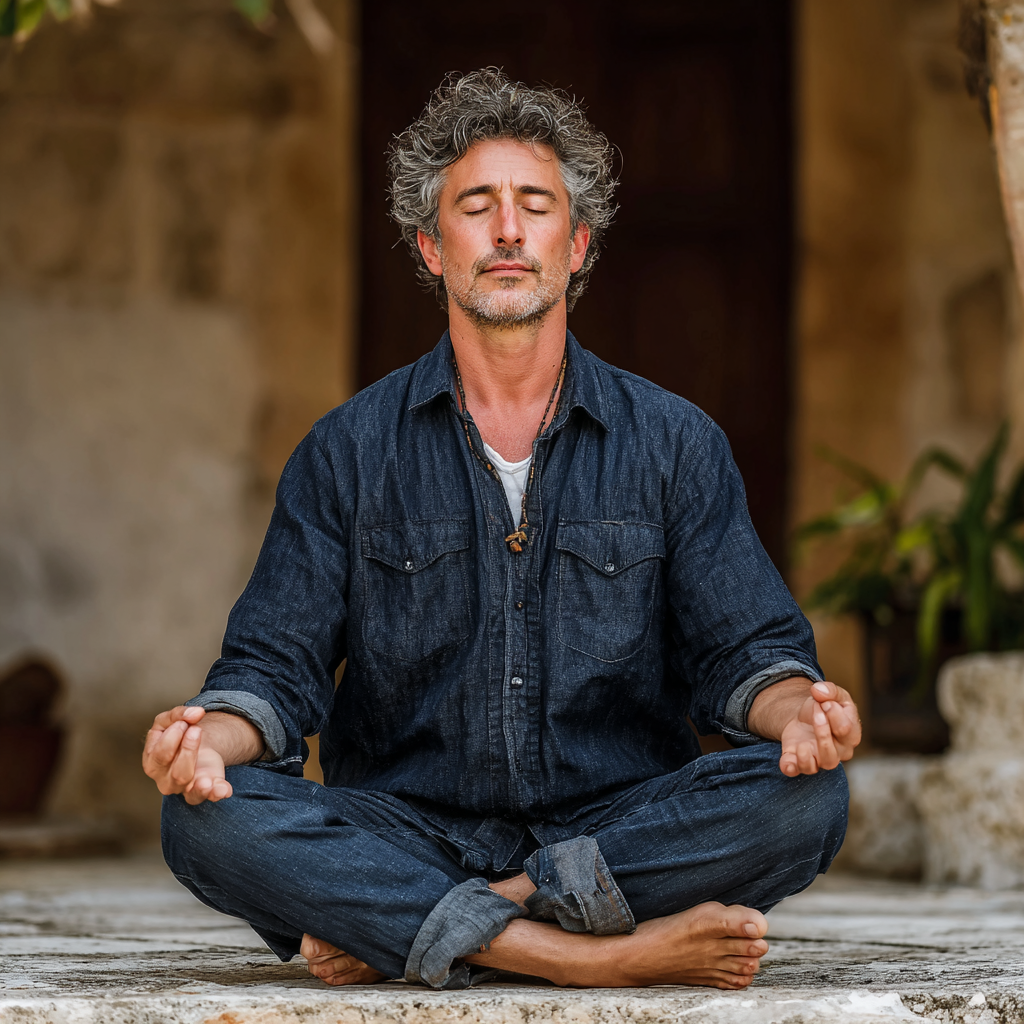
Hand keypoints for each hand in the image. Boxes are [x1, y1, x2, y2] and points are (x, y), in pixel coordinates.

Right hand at [143, 706, 257, 803]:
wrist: (195, 745)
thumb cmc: (177, 734)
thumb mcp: (172, 719)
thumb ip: (179, 714)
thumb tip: (196, 713)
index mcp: (153, 763)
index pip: (160, 754)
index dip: (173, 736)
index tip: (183, 723)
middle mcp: (166, 781)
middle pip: (178, 773)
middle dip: (188, 750)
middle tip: (196, 730)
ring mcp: (185, 789)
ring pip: (192, 789)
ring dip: (200, 780)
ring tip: (207, 774)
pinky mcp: (204, 790)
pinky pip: (210, 796)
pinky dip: (217, 792)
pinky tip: (223, 789)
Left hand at [778, 681, 860, 776]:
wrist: (806, 716)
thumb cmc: (825, 707)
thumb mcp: (832, 694)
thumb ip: (829, 690)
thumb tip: (818, 690)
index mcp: (850, 735)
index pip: (846, 730)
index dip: (834, 713)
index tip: (824, 701)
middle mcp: (837, 752)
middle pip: (832, 754)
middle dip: (822, 731)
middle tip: (816, 712)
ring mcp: (817, 758)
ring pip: (816, 767)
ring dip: (806, 755)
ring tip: (802, 741)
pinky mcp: (797, 760)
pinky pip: (794, 770)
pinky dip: (789, 766)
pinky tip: (787, 758)